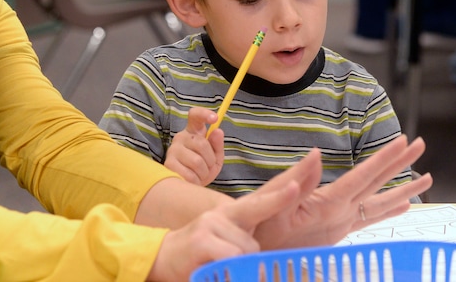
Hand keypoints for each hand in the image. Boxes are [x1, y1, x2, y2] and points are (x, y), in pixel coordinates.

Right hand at [147, 178, 300, 281]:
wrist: (160, 256)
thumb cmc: (199, 256)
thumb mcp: (225, 247)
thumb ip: (245, 250)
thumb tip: (269, 269)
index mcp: (232, 216)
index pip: (259, 203)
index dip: (279, 195)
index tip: (296, 185)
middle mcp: (223, 214)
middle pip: (257, 209)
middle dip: (277, 203)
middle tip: (290, 193)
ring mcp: (211, 224)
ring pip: (247, 247)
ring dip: (243, 264)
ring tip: (221, 266)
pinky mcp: (201, 240)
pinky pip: (231, 257)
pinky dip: (231, 270)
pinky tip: (214, 268)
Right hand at [164, 107, 223, 185]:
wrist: (189, 187)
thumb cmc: (203, 168)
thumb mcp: (215, 156)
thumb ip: (217, 144)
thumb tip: (218, 131)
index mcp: (193, 131)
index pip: (195, 116)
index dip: (204, 114)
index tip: (214, 118)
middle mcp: (180, 137)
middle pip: (202, 144)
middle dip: (210, 159)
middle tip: (208, 166)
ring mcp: (173, 150)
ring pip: (197, 161)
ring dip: (204, 172)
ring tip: (200, 174)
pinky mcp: (168, 164)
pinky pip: (189, 174)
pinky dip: (196, 180)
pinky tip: (193, 180)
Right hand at [253, 135, 431, 248]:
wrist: (261, 255)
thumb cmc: (263, 228)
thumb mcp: (272, 202)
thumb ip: (298, 179)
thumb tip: (316, 153)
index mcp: (329, 205)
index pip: (362, 177)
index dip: (383, 158)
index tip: (402, 142)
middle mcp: (342, 215)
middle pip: (377, 187)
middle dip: (399, 164)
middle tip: (420, 145)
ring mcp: (343, 223)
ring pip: (380, 204)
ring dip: (403, 189)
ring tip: (425, 179)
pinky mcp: (339, 230)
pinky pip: (371, 217)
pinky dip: (389, 209)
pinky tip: (402, 206)